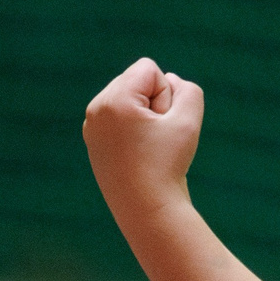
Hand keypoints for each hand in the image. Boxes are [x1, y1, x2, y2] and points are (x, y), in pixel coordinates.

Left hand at [84, 56, 202, 217]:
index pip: (149, 70)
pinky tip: (138, 153)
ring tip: (146, 147)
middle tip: (154, 140)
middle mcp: (96, 109)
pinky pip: (120, 118)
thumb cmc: (168, 164)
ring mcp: (91, 126)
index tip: (161, 125)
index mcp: (113, 100)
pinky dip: (134, 129)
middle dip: (153, 103)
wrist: (147, 210)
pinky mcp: (94, 141)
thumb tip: (170, 79)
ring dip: (145, 117)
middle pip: (136, 82)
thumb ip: (187, 90)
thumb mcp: (188, 120)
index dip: (165, 94)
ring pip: (129, 99)